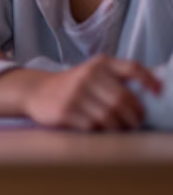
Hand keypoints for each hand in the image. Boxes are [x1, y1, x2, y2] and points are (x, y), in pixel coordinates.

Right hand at [22, 56, 162, 130]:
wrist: (37, 91)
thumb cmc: (74, 85)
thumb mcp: (94, 73)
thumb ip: (119, 77)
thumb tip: (155, 87)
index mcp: (99, 64)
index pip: (132, 68)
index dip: (149, 80)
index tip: (158, 92)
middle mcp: (87, 76)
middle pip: (123, 100)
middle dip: (135, 115)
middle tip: (135, 121)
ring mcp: (75, 94)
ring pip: (110, 116)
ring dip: (119, 126)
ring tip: (119, 126)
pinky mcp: (65, 111)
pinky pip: (93, 126)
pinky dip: (100, 130)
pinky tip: (98, 126)